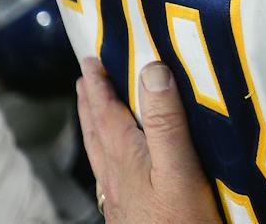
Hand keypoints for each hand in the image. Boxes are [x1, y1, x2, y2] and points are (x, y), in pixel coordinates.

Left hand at [76, 60, 220, 223]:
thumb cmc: (179, 221)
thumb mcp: (179, 167)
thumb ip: (166, 120)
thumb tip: (152, 69)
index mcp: (124, 155)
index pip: (105, 110)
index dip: (98, 82)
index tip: (91, 57)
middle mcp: (115, 172)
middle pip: (96, 128)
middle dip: (90, 99)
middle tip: (86, 76)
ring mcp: (118, 195)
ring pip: (99, 151)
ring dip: (95, 124)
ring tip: (94, 109)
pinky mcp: (127, 211)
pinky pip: (109, 171)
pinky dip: (107, 152)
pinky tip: (115, 162)